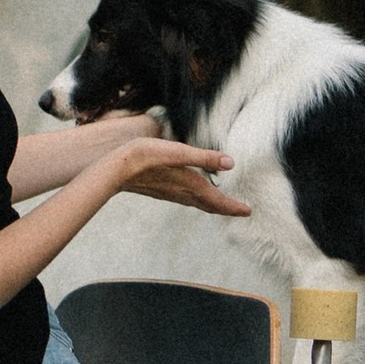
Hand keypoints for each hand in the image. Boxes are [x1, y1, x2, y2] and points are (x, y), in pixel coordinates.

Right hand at [110, 135, 251, 218]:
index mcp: (191, 185)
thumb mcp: (178, 152)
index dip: (234, 207)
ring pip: (197, 203)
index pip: (218, 201)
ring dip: (212, 205)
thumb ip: (204, 157)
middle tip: (240, 211)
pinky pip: (186, 199)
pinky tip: (193, 194)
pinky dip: (198, 200)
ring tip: (221, 204)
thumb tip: (231, 163)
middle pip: (209, 206)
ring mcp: (171, 193)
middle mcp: (183, 193)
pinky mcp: (161, 190)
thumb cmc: (147, 156)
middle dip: (225, 209)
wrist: (116, 169)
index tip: (248, 212)